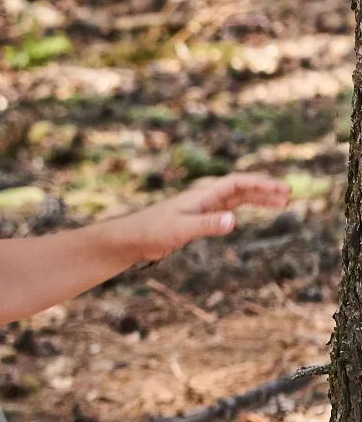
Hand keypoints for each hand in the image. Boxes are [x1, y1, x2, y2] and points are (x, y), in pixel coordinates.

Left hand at [121, 172, 291, 262]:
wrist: (133, 238)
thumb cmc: (153, 231)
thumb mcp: (182, 229)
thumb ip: (207, 225)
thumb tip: (234, 220)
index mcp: (202, 195)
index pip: (237, 183)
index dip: (261, 184)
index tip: (282, 189)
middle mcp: (204, 197)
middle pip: (241, 188)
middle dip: (265, 190)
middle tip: (289, 195)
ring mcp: (201, 207)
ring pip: (235, 199)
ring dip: (256, 199)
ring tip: (280, 203)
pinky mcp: (196, 219)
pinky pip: (224, 210)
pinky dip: (240, 209)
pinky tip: (245, 215)